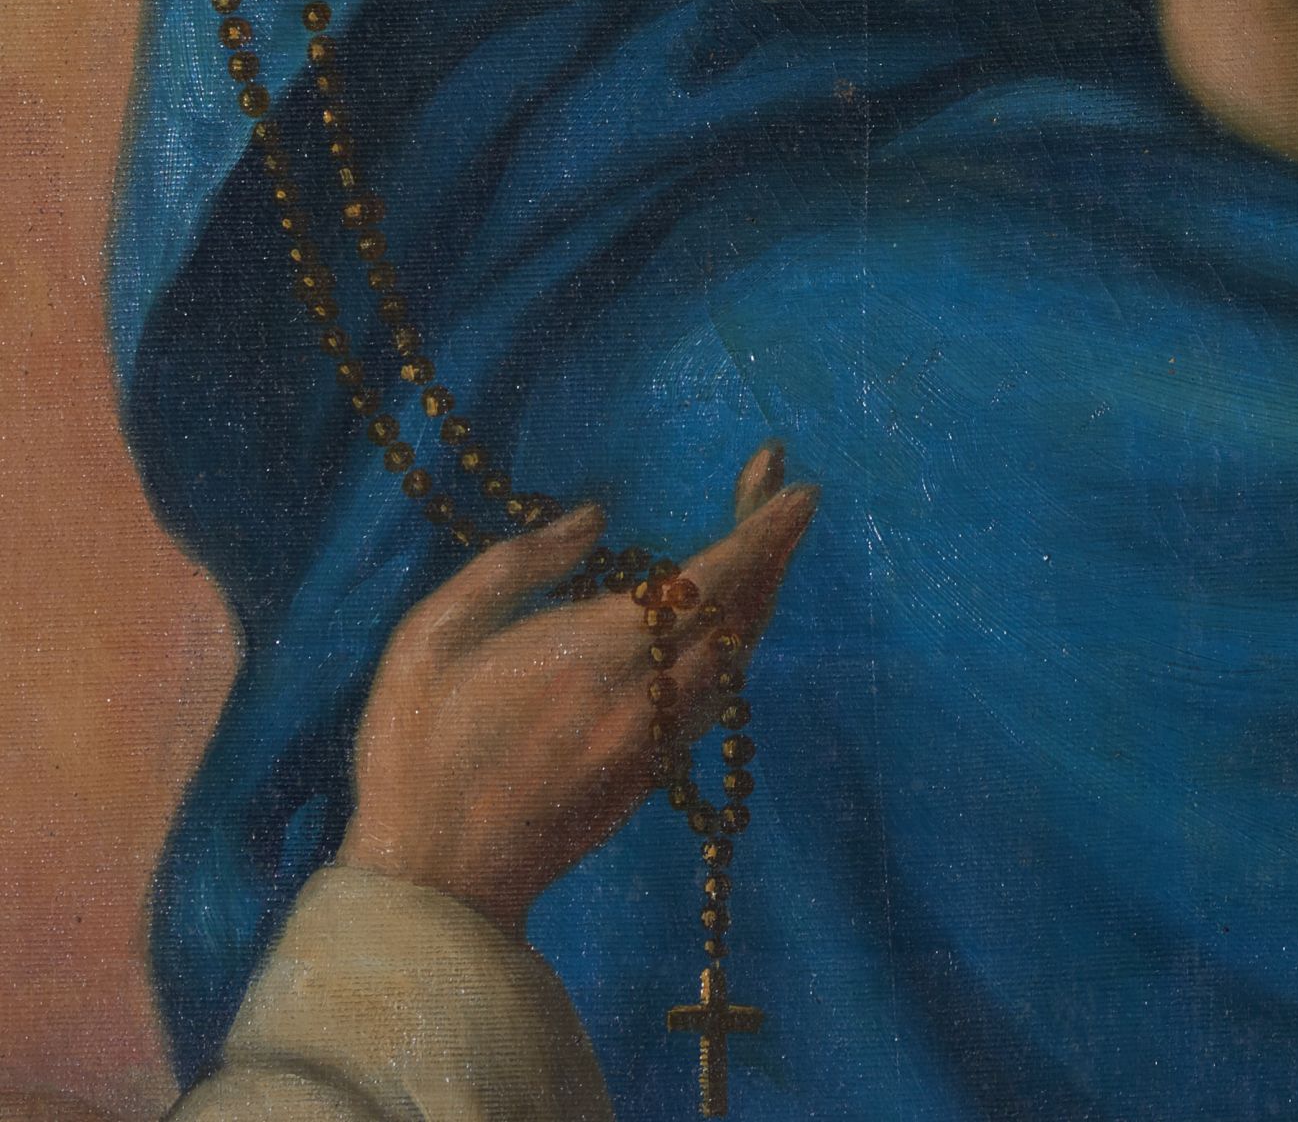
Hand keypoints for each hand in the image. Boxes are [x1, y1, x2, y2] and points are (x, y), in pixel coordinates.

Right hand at [340, 445, 817, 935]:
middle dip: (774, 545)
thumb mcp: (432, 636)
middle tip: (783, 489)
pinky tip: (718, 624)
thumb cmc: (416, 754)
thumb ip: (516, 564)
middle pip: (743, 613)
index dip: (763, 531)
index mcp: (599, 651)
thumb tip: (594, 518)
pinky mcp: (647, 779)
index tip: (799, 489)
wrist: (431, 890)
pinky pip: (715, 698)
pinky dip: (735, 647)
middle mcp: (645, 696)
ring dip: (761, 595)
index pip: (712, 579)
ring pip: (737, 658)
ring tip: (760, 541)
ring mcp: (653, 743)